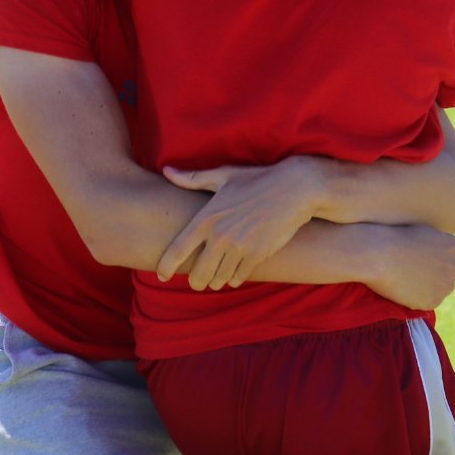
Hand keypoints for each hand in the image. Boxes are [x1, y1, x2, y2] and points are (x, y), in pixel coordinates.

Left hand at [157, 157, 325, 290]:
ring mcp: (240, 247)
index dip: (166, 265)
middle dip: (196, 281)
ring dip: (215, 281)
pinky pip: (238, 277)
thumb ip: (192, 178)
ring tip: (214, 278)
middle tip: (196, 282)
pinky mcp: (258, 255)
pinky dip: (233, 279)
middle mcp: (221, 235)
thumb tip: (167, 171)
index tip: (161, 275)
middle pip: (199, 273)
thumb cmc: (256, 180)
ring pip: (219, 278)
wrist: (294, 189)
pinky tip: (233, 274)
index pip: (179, 249)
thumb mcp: (222, 175)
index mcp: (207, 217)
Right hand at [358, 225, 454, 309]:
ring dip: (427, 286)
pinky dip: (416, 298)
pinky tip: (402, 288)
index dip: (432, 256)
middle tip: (411, 268)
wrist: (376, 254)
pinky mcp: (433, 302)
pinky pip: (427, 301)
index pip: (450, 255)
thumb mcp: (422, 230)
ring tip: (404, 278)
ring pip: (440, 288)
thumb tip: (439, 252)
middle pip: (450, 272)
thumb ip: (437, 241)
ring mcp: (446, 286)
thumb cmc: (394, 237)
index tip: (416, 255)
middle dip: (436, 272)